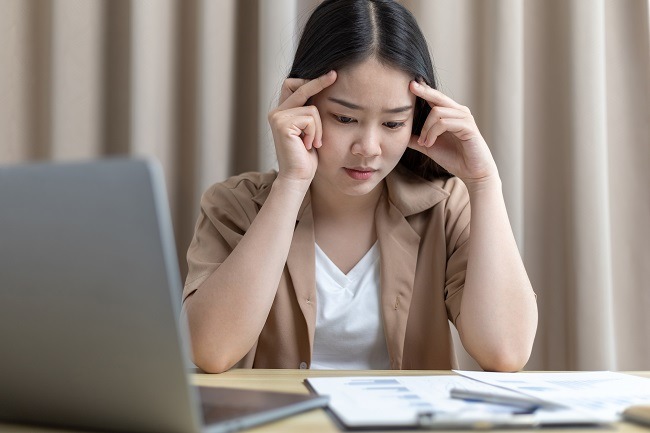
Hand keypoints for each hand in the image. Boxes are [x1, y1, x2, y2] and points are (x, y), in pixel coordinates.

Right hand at [268, 71, 336, 185]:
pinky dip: (315, 132)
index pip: (293, 86)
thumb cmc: (307, 157)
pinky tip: (308, 145)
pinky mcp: (282, 123)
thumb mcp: (310, 130)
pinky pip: (311, 118)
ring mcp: (277, 117)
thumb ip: (310, 113)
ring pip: (312, 108)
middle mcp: (276, 112)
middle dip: (319, 82)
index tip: (331, 75)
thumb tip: (324, 92)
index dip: (310, 80)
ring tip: (312, 142)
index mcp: (282, 113)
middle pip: (300, 87)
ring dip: (319, 127)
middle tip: (335, 75)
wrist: (298, 177)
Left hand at [408, 81, 498, 184]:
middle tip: (410, 87)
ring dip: (426, 129)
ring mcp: (465, 118)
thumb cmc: (454, 158)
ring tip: (423, 143)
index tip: (410, 83)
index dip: (423, 90)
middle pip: (438, 97)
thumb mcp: (429, 147)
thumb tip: (400, 134)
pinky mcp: (468, 127)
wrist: (472, 172)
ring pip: (437, 112)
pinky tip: (429, 144)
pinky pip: (444, 123)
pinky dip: (433, 133)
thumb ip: (417, 139)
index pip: (435, 98)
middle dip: (423, 91)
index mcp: (451, 114)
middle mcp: (459, 112)